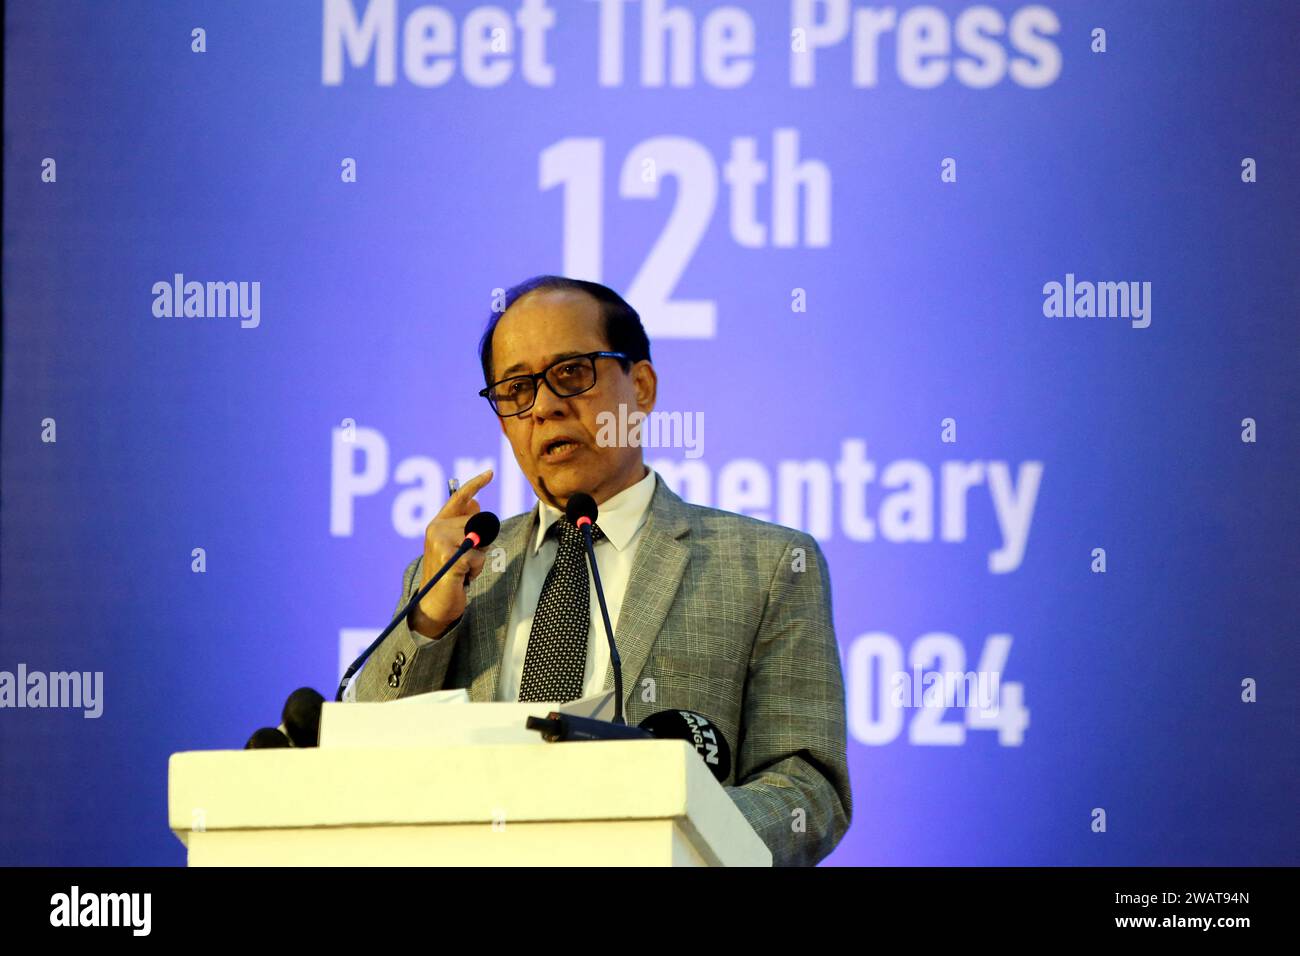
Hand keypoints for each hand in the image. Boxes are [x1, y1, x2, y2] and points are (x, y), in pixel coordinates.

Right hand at [409, 469, 493, 637]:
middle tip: (466, 559)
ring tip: (463, 569)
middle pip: (480, 522)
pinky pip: (479, 557)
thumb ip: (464, 525)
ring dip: (479, 557)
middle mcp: (436, 529)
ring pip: (481, 540)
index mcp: (437, 523)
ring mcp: (442, 543)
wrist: (434, 603)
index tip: (490, 472)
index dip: (476, 484)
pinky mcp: (450, 559)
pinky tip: (462, 577)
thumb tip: (477, 502)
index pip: (459, 499)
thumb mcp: (457, 546)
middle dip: (482, 542)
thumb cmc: (449, 574)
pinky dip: (476, 569)